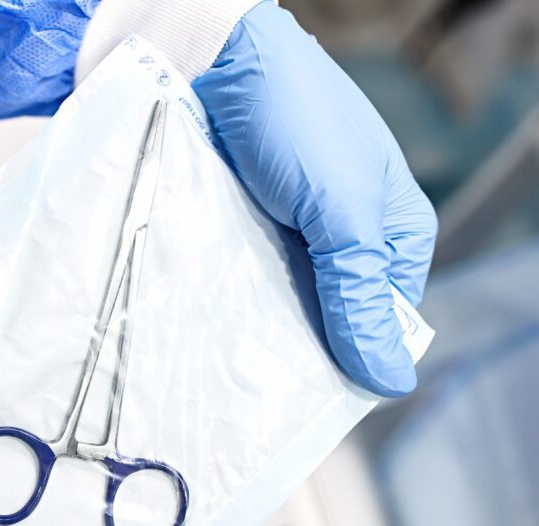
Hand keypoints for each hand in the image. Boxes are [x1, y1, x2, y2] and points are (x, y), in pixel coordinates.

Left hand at [192, 2, 436, 396]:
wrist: (213, 58)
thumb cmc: (294, 124)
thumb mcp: (340, 213)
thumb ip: (358, 295)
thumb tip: (390, 383)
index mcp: (391, 234)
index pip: (383, 321)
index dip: (353, 359)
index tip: (310, 397)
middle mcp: (343, 237)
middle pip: (329, 315)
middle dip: (298, 347)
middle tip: (257, 386)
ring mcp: (290, 231)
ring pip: (281, 300)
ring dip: (256, 325)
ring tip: (225, 363)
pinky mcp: (242, 223)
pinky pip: (241, 276)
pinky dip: (226, 298)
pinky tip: (205, 324)